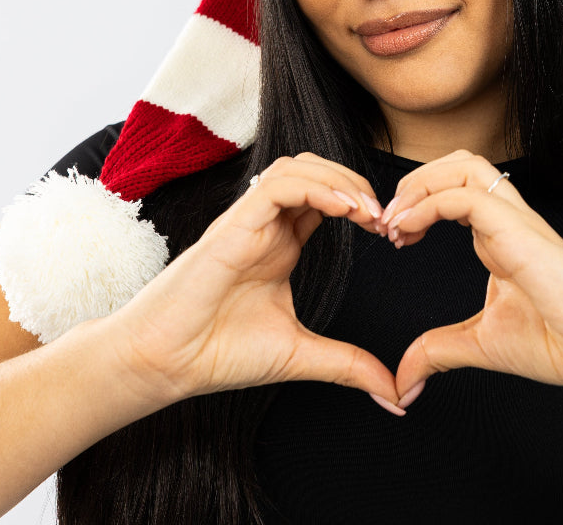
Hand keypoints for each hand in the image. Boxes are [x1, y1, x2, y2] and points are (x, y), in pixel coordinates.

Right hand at [108, 153, 399, 408]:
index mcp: (282, 244)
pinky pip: (276, 186)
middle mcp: (267, 225)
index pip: (327, 198)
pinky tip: (342, 209)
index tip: (389, 232)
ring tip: (367, 211)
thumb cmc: (219, 352)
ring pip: (297, 167)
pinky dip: (313, 188)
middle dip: (355, 182)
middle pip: (316, 170)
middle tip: (384, 217)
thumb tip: (396, 394)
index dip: (362, 203)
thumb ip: (348, 366)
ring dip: (338, 179)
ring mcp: (249, 221)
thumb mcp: (300, 355)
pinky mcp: (233, 226)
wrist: (166, 364)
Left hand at [382, 151, 562, 402]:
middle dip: (414, 183)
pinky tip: (409, 231)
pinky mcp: (520, 231)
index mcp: (498, 236)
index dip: (415, 202)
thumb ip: (437, 352)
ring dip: (421, 185)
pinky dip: (429, 204)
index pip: (453, 189)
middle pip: (456, 164)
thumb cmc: (558, 344)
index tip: (392, 237)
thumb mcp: (479, 344)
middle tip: (387, 222)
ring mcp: (516, 221)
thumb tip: (403, 379)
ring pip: (465, 165)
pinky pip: (467, 196)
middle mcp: (506, 220)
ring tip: (397, 221)